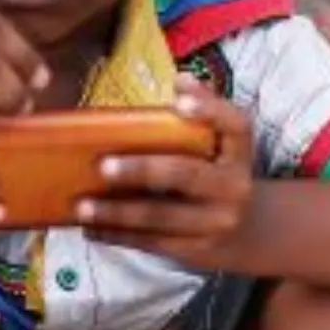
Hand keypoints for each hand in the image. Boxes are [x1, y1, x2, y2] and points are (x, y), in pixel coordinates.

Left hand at [78, 84, 256, 266]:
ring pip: (161, 216)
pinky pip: (153, 243)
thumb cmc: (218, 172)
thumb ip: (201, 115)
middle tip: (101, 166)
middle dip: (142, 170)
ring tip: (82, 206)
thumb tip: (180, 79)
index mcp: (239, 151)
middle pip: (186, 174)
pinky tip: (91, 228)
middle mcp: (234, 185)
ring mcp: (217, 221)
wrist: (248, 231)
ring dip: (117, 212)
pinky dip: (118, 235)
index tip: (178, 101)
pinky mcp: (198, 250)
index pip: (236, 125)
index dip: (210, 111)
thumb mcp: (220, 145)